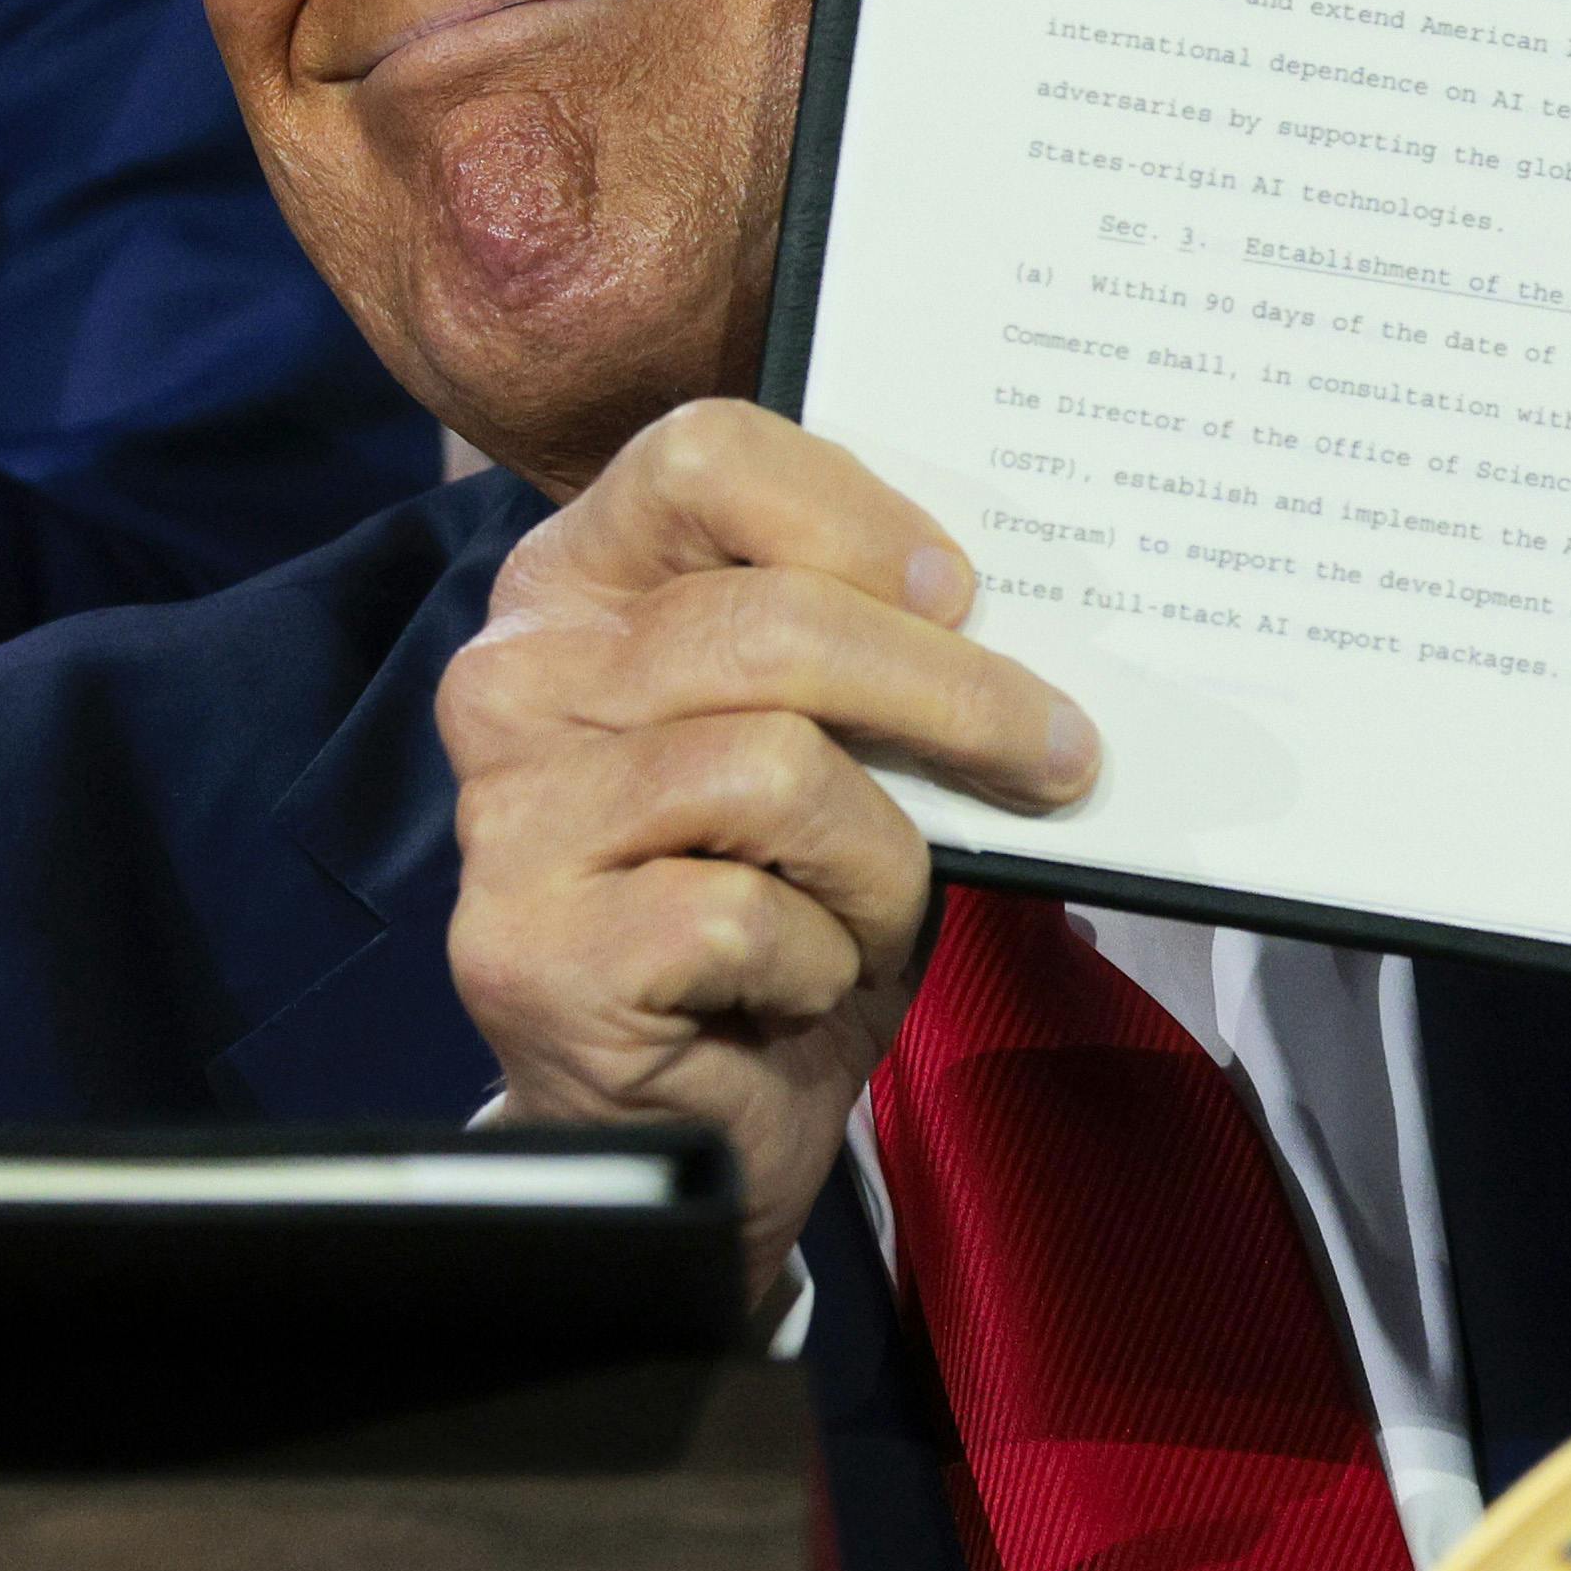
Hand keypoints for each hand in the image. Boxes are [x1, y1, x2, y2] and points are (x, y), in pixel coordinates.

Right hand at [436, 403, 1094, 1303]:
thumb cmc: (776, 906)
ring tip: (876, 912)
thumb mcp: (830, 745)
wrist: (695, 1115)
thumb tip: (1015, 612)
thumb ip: (867, 655)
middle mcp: (517, 681)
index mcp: (577, 585)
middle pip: (771, 624)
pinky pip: (742, 915)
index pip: (701, 456)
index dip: (851, 512)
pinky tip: (792, 985)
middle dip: (953, 695)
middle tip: (1061, 753)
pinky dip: (818, 959)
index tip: (962, 592)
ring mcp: (508, 817)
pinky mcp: (528, 947)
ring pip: (778, 770)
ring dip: (882, 863)